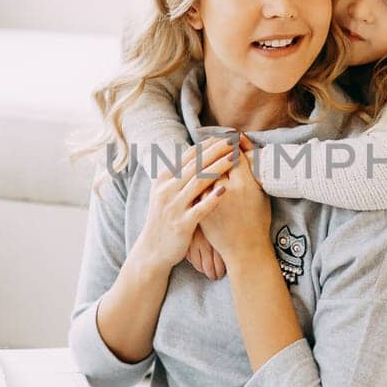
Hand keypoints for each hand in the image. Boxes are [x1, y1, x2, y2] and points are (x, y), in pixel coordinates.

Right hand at [134, 135, 235, 273]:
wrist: (153, 250)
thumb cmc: (165, 219)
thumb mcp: (164, 193)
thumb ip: (178, 175)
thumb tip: (194, 154)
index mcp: (164, 179)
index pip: (188, 156)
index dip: (208, 145)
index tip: (225, 137)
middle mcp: (167, 190)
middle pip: (195, 165)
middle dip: (216, 151)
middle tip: (234, 142)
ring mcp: (173, 207)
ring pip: (198, 182)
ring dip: (218, 168)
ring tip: (234, 158)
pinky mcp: (182, 224)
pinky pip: (199, 209)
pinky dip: (212, 198)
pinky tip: (225, 189)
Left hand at [196, 131, 270, 265]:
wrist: (244, 249)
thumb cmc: (257, 221)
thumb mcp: (261, 194)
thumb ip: (251, 172)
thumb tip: (243, 150)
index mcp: (244, 185)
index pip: (234, 154)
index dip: (234, 143)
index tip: (235, 136)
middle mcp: (226, 190)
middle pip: (216, 160)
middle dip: (219, 146)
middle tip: (224, 138)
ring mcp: (210, 200)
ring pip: (203, 171)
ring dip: (205, 158)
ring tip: (210, 150)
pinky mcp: (200, 208)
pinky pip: (196, 186)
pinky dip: (197, 175)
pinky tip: (199, 169)